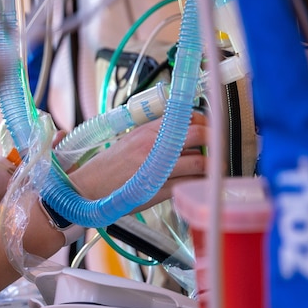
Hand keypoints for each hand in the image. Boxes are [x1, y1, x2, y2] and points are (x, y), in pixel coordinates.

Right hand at [68, 112, 207, 210]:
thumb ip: (154, 134)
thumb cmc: (108, 168)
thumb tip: (180, 130)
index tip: (209, 129)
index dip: (204, 123)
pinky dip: (201, 182)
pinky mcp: (160, 189)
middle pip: (200, 134)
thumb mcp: (130, 140)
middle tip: (218, 148)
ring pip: (201, 161)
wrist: (89, 188)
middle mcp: (155, 146)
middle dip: (216, 141)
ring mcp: (159, 168)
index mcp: (147, 130)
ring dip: (213, 165)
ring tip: (215, 169)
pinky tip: (200, 184)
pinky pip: (191, 183)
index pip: (187, 117)